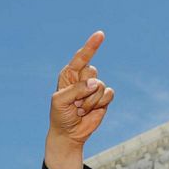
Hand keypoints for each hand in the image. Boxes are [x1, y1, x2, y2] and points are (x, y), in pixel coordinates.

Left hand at [46, 31, 114, 168]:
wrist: (69, 134)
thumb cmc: (60, 116)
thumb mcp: (60, 101)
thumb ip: (75, 89)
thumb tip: (95, 84)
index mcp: (69, 74)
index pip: (81, 57)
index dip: (91, 46)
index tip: (100, 34)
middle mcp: (82, 78)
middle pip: (92, 72)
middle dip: (84, 90)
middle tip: (75, 103)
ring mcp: (94, 87)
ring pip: (100, 85)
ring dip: (90, 101)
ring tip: (81, 109)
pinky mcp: (104, 98)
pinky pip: (109, 93)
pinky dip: (100, 103)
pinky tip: (91, 111)